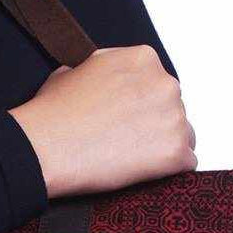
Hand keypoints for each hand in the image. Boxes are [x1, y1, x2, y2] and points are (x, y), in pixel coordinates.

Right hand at [8, 45, 196, 198]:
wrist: (46, 148)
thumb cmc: (53, 114)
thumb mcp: (70, 72)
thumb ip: (98, 71)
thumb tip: (96, 80)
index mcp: (142, 59)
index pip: (156, 83)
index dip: (140, 104)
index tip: (124, 119)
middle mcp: (165, 83)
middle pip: (173, 108)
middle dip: (154, 124)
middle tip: (125, 141)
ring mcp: (173, 118)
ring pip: (183, 135)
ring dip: (163, 147)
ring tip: (130, 159)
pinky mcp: (175, 152)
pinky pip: (186, 163)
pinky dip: (168, 171)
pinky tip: (141, 173)